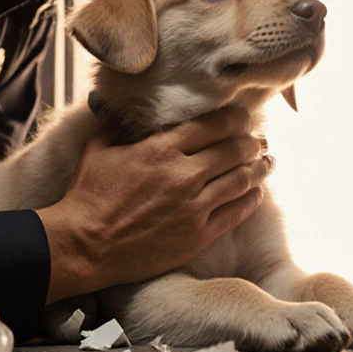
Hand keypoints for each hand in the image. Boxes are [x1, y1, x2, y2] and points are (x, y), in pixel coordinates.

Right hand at [36, 105, 273, 303]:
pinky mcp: (197, 236)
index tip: (243, 116)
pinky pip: (236, 212)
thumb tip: (123, 105)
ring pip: (242, 180)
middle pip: (234, 150)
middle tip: (258, 139)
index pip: (213, 124)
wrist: (84, 246)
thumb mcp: (98, 149)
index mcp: (161, 149)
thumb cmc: (87, 195)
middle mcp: (184, 175)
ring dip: (260, 168)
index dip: (235, 118)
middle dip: (251, 141)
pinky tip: (257, 192)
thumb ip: (117, 124)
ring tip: (267, 162)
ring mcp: (194, 207)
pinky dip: (252, 198)